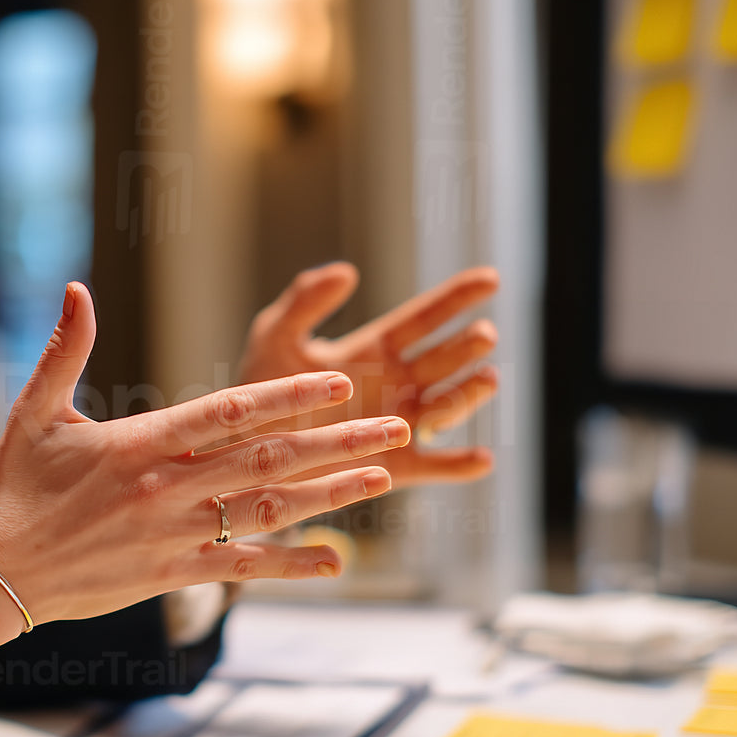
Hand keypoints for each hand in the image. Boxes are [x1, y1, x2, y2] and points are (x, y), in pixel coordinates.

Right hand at [0, 282, 409, 647]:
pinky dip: (291, 563)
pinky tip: (336, 558)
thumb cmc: (12, 490)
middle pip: (267, 459)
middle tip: (394, 425)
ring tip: (384, 476)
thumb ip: (65, 350)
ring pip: (268, 510)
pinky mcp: (172, 575)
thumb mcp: (34, 412)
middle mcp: (166, 489)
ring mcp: (174, 536)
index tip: (337, 381)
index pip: (229, 412)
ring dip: (330, 494)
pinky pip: (243, 568)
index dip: (289, 396)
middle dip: (337, 441)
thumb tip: (75, 288)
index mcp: (140, 443)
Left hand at [238, 263, 498, 488]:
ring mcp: (399, 425)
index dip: (456, 298)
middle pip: (443, 360)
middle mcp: (395, 384)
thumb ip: (303, 301)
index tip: (490, 278)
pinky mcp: (395, 466)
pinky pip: (434, 465)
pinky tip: (481, 458)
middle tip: (483, 335)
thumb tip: (347, 270)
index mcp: (374, 350)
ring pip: (447, 406)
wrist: (247, 449)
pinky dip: (459, 464)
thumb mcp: (275, 337)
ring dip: (469, 394)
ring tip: (486, 379)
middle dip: (467, 346)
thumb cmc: (259, 390)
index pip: (424, 318)